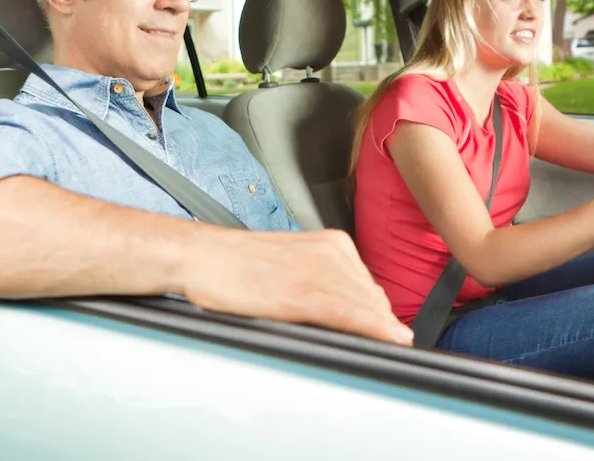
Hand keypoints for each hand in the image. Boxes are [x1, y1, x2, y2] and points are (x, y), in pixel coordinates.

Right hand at [181, 228, 413, 345]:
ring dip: (381, 331)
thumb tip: (350, 311)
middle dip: (382, 325)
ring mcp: (319, 271)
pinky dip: (372, 328)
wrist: (202, 256)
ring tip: (388, 349)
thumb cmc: (237, 265)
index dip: (381, 316)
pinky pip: (349, 313)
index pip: (370, 287)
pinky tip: (387, 339)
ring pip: (367, 307)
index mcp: (331, 244)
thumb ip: (324, 281)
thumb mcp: (293, 265)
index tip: (391, 334)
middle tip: (388, 347)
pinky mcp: (303, 292)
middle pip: (374, 299)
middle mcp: (331, 252)